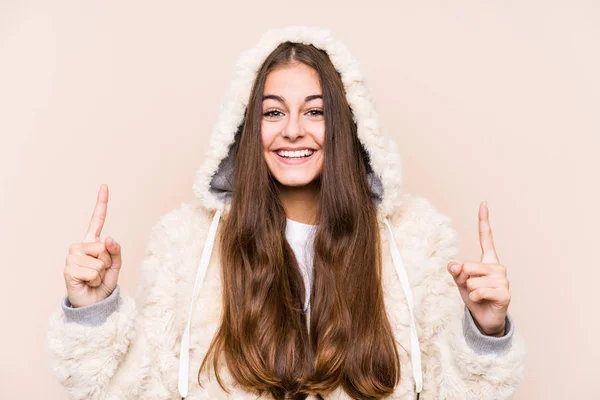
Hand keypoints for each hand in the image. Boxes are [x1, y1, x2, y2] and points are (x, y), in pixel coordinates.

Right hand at [63, 184, 122, 307]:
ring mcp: (72, 256)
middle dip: (108, 262)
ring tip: (93, 279)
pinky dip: (95, 280)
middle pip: (104, 247)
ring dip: (101, 273)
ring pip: (100, 261)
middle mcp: (80, 246)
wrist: (93, 303)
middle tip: (99, 272)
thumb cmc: (103, 283)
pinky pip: (93, 271)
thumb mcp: (116, 266)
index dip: (101, 203)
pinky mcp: (68, 269)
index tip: (104, 186)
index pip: (97, 220)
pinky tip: (87, 282)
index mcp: (93, 242)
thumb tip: (108, 238)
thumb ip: (116, 251)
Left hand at [446, 201, 509, 335]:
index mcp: (488, 261)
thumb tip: (454, 265)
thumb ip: (456, 271)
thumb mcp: (460, 282)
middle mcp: (498, 267)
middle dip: (463, 279)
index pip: (486, 238)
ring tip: (478, 295)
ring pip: (471, 280)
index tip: (483, 203)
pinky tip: (482, 301)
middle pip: (469, 265)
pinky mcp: (504, 292)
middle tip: (472, 289)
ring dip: (469, 290)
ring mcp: (503, 279)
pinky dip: (474, 298)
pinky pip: (477, 291)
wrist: (485, 319)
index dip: (484, 220)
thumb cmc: (474, 297)